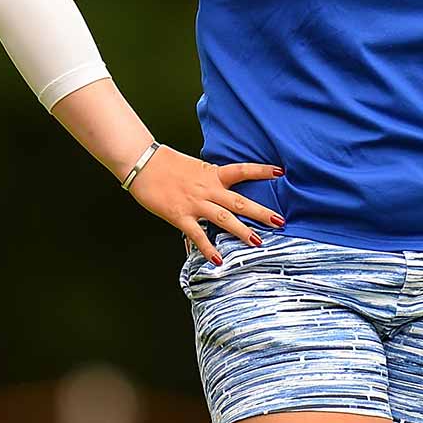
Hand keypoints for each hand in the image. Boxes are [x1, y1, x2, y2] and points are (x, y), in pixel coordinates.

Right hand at [125, 146, 284, 263]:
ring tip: (258, 242)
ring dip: (242, 231)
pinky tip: (218, 259)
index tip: (280, 172)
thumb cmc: (164, 163)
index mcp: (211, 174)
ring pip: (224, 219)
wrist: (142, 163)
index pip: (242, 170)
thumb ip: (207, 178)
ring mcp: (195, 203)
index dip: (261, 171)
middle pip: (240, 202)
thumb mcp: (193, 167)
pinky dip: (208, 248)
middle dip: (261, 212)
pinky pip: (197, 234)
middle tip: (280, 221)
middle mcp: (207, 189)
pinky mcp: (180, 215)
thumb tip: (219, 189)